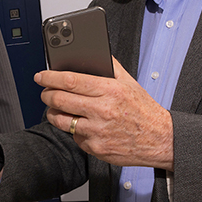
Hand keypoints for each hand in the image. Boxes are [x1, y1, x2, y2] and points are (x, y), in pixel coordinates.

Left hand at [36, 57, 173, 169]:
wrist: (160, 139)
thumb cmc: (145, 111)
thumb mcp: (130, 83)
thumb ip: (111, 67)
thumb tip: (94, 54)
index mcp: (110, 90)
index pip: (70, 81)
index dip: (50, 77)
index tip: (41, 76)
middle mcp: (102, 110)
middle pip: (60, 100)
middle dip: (47, 95)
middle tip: (46, 92)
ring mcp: (98, 131)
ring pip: (61, 120)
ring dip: (53, 113)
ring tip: (56, 108)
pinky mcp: (96, 148)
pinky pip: (74, 136)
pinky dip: (73, 130)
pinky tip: (80, 124)